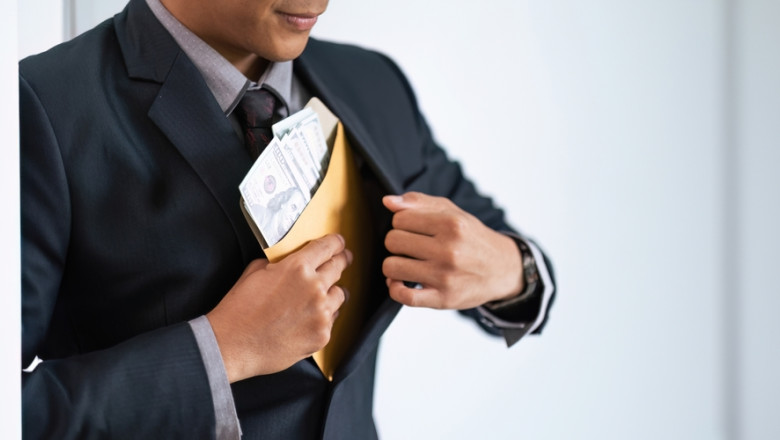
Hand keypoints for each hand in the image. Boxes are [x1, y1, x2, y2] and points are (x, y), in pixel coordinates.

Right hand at [206, 234, 351, 382]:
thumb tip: (288, 263)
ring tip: (321, 296)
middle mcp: (314, 288)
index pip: (328, 246)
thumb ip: (278, 264)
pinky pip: (332, 319)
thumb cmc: (239, 310)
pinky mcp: (322, 335)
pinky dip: (325, 317)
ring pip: (340, 294)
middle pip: (339, 267)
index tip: (340, 244)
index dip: (337, 243)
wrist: (232, 345)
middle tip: (344, 260)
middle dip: (342, 261)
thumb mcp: (254, 272)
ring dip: (332, 292)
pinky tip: (309, 318)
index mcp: (297, 267)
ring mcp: (321, 313)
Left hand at [382, 192, 522, 309]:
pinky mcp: (443, 299)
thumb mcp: (452, 212)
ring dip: (394, 266)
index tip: (413, 230)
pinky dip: (395, 289)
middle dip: (397, 243)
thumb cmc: (471, 238)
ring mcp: (445, 276)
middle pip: (393, 241)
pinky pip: (404, 296)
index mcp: (451, 223)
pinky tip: (402, 283)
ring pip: (392, 267)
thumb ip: (419, 202)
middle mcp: (449, 249)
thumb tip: (387, 201)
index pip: (399, 219)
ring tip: (407, 264)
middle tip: (412, 248)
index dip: (401, 224)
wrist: (502, 269)